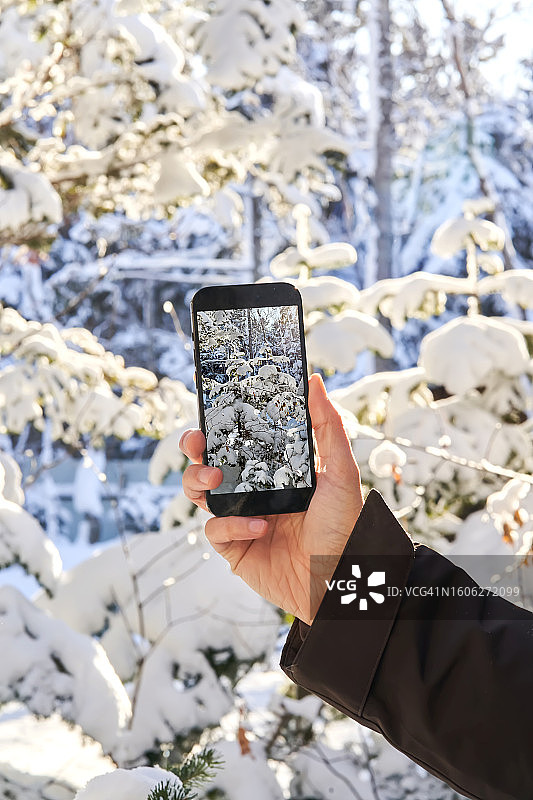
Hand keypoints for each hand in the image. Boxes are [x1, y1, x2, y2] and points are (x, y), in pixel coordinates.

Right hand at [179, 373, 362, 624]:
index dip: (219, 419)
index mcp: (273, 466)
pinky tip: (260, 527)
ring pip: (199, 491)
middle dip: (194, 446)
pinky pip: (215, 530)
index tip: (209, 398)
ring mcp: (240, 517)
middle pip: (208, 459)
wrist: (340, 581)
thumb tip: (314, 380)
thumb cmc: (344, 526)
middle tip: (198, 440)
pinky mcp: (234, 547)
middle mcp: (252, 489)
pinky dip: (232, 525)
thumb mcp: (341, 471)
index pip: (239, 436)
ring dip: (197, 479)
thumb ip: (327, 426)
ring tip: (215, 478)